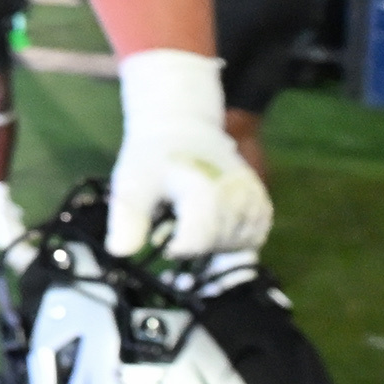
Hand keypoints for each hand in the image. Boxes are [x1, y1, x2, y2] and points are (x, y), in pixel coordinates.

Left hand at [108, 49, 272, 256]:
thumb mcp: (131, 186)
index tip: (161, 232)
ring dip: (210, 243)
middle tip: (174, 214)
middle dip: (189, 242)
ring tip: (192, 215)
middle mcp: (237, 196)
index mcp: (205, 191)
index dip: (173, 247)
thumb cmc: (153, 160)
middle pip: (212, 247)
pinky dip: (231, 239)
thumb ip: (127, 219)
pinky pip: (251, 240)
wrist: (184, 132)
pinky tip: (212, 221)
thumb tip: (120, 251)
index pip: (194, 244)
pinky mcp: (263, 204)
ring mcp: (255, 200)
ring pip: (234, 248)